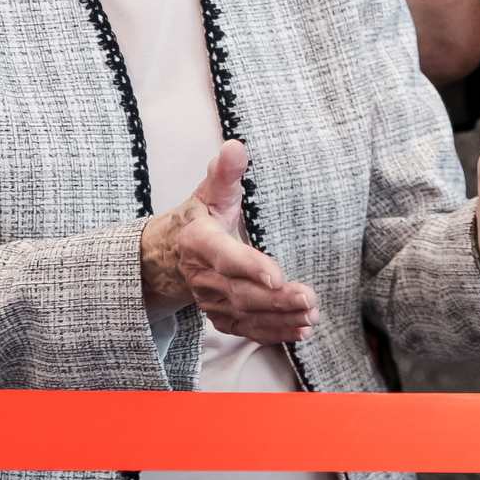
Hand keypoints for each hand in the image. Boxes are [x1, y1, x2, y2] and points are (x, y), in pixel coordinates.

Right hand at [140, 142, 321, 341]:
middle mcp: (202, 276)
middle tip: (309, 299)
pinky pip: (246, 328)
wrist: (168, 254)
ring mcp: (210, 299)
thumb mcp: (209, 192)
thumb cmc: (199, 218)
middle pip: (241, 292)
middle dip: (276, 299)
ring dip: (280, 319)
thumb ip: (224, 173)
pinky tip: (301, 330)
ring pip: (246, 314)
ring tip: (311, 316)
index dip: (251, 268)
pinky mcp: (220, 314)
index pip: (226, 257)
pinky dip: (274, 333)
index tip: (278, 276)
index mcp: (199, 242)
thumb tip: (236, 146)